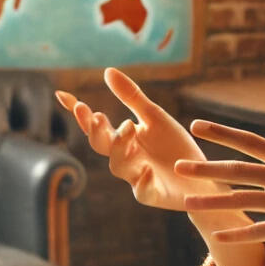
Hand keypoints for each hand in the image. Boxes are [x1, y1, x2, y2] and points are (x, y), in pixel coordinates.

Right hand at [56, 67, 218, 210]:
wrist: (202, 177)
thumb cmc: (175, 147)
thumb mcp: (154, 117)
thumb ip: (131, 98)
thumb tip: (107, 70)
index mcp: (123, 139)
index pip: (95, 126)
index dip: (79, 113)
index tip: (62, 95)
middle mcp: (125, 159)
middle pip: (102, 146)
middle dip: (97, 131)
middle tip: (98, 116)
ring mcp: (136, 178)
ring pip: (118, 166)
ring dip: (120, 148)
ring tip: (128, 128)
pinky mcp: (153, 195)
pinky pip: (143, 191)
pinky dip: (143, 181)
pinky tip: (146, 169)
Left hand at [178, 114, 264, 262]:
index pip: (247, 141)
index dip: (220, 132)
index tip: (195, 125)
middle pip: (235, 170)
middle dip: (204, 167)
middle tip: (178, 166)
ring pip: (239, 201)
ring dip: (210, 202)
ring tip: (186, 203)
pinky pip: (256, 232)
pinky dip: (235, 234)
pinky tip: (214, 235)